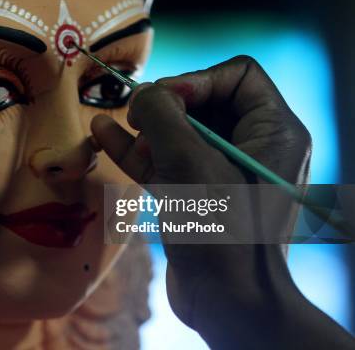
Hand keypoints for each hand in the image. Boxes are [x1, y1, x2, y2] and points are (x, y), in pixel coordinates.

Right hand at [92, 56, 351, 348]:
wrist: (223, 300)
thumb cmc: (218, 227)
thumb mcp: (188, 161)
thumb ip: (162, 115)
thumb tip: (143, 93)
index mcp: (272, 131)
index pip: (237, 75)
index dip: (197, 79)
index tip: (166, 100)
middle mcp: (251, 146)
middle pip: (203, 102)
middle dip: (166, 106)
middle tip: (138, 117)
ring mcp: (221, 171)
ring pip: (180, 132)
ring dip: (146, 127)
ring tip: (115, 124)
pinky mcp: (196, 193)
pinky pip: (166, 159)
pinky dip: (138, 149)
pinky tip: (104, 133)